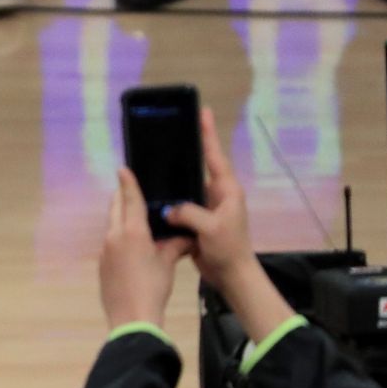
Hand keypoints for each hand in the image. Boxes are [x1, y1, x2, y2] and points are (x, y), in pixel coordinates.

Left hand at [99, 167, 189, 331]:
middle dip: (122, 197)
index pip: (130, 200)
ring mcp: (105, 250)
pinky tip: (130, 243)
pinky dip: (119, 235)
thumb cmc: (153, 287)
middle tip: (129, 189)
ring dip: (120, 217)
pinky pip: (111, 242)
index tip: (123, 169)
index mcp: (131, 232)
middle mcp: (114, 236)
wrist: (132, 318)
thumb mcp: (167, 263)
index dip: (128, 183)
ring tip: (134, 215)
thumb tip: (187, 237)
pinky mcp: (102, 264)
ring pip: (112, 225)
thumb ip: (175, 245)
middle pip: (116, 209)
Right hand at [164, 107, 257, 289]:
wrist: (232, 275)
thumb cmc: (228, 248)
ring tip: (155, 160)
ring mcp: (207, 207)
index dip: (208, 134)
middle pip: (199, 166)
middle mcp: (218, 194)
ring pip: (187, 187)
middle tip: (170, 131)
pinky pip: (181, 204)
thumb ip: (188, 212)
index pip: (214, 156)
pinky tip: (154, 193)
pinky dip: (170, 199)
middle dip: (187, 150)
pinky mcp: (198, 220)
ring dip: (174, 178)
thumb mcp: (210, 228)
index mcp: (226, 190)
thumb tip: (169, 208)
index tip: (203, 112)